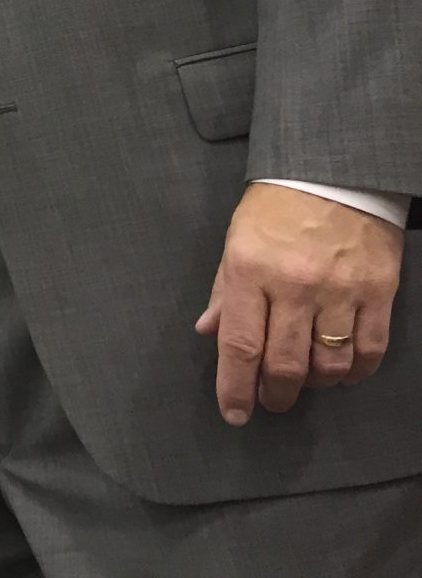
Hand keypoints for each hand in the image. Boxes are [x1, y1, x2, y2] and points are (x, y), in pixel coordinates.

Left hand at [195, 183, 404, 424]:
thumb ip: (224, 291)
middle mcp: (294, 285)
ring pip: (329, 363)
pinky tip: (342, 373)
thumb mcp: (235, 242)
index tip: (233, 413)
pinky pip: (369, 349)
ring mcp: (340, 290)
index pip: (240, 343)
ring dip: (314, 384)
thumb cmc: (274, 209)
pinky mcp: (379, 292)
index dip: (235, 386)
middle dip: (274, 393)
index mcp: (250, 270)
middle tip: (270, 402)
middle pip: (284, 362)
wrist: (334, 174)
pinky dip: (355, 371)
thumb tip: (209, 333)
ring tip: (304, 382)